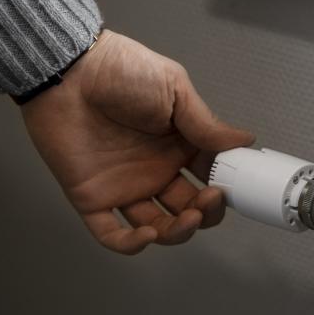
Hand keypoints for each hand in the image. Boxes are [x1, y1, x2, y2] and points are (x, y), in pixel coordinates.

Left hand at [21, 30, 253, 254]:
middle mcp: (155, 169)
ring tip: (188, 217)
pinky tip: (147, 234)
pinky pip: (111, 234)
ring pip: (159, 226)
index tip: (237, 186)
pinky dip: (131, 244)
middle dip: (206, 212)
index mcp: (178, 145)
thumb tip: (245, 141)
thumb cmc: (121, 70)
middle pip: (190, 208)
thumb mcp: (174, 89)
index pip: (210, 177)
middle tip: (211, 199)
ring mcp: (125, 186)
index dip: (225, 187)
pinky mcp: (93, 198)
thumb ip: (206, 122)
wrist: (68, 70)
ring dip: (178, 231)